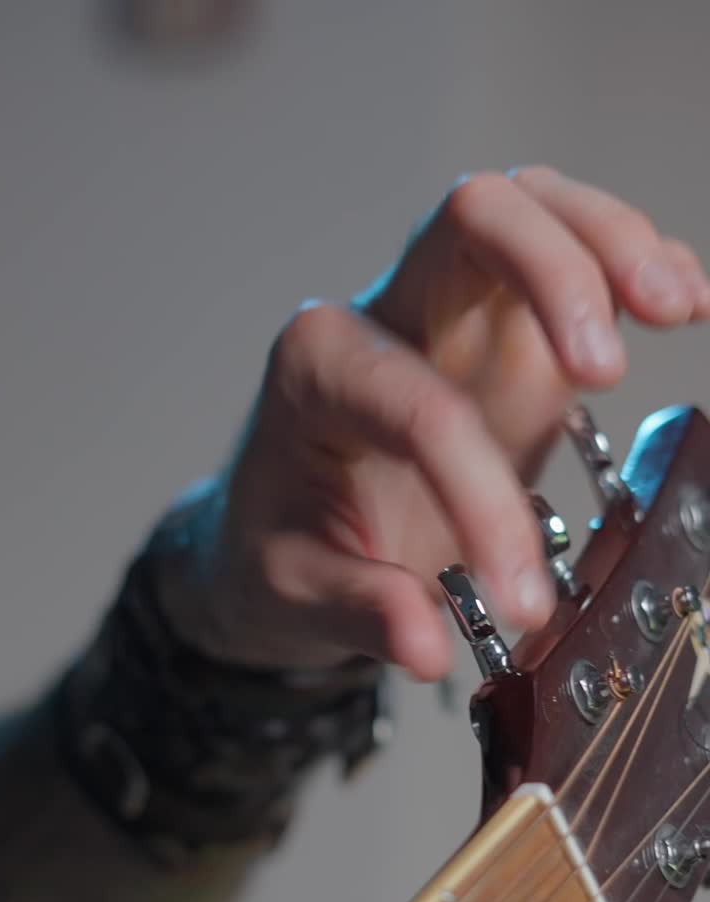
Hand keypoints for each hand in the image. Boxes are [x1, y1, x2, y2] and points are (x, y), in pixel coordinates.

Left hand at [163, 167, 709, 681]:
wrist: (280, 527)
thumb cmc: (281, 547)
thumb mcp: (294, 596)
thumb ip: (360, 611)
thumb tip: (425, 646)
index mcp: (318, 371)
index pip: (423, 410)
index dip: (483, 504)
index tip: (521, 597)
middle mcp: (386, 311)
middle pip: (475, 219)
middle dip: (557, 274)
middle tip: (610, 370)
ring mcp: (453, 308)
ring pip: (534, 207)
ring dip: (611, 246)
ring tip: (678, 308)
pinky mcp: (507, 326)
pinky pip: (571, 252)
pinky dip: (631, 260)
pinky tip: (681, 300)